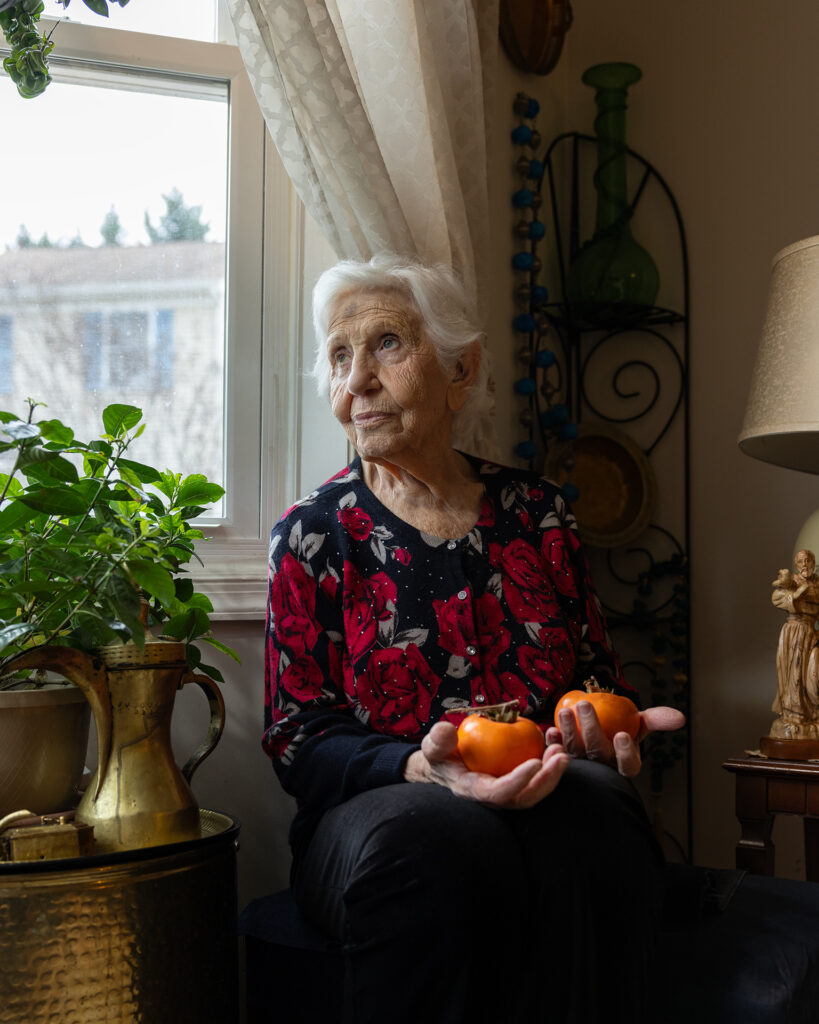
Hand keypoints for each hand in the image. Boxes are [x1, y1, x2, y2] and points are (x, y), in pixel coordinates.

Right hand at [404, 721, 568, 808]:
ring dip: (552, 773)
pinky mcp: (518, 781)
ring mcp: (509, 791)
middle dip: (546, 780)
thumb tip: (446, 731)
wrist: (446, 764)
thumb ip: (437, 740)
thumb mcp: (432, 747)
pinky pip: (538, 776)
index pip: (499, 793)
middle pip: (525, 798)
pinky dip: (549, 762)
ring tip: (561, 749)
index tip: (535, 762)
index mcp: (474, 791)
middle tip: (560, 756)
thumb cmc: (440, 755)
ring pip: (535, 790)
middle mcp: (495, 797)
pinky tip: (554, 741)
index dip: (518, 781)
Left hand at [544, 702, 684, 777]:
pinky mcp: (562, 762)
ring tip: (565, 711)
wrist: (595, 730)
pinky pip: (557, 753)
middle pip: (598, 753)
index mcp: (626, 764)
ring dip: (569, 731)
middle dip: (591, 729)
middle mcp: (604, 768)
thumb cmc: (620, 728)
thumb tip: (681, 718)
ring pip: (576, 752)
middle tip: (585, 705)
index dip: (625, 752)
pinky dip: (553, 743)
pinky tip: (551, 730)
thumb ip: (657, 720)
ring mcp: (583, 767)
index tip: (622, 735)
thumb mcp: (639, 724)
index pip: (628, 763)